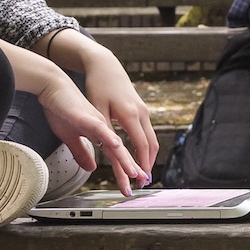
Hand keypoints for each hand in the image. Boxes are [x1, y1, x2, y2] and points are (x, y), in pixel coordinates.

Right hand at [36, 70, 146, 192]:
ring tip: (135, 173)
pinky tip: (116, 145)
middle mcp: (104, 127)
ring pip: (114, 143)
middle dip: (132, 169)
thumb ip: (82, 152)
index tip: (137, 183)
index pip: (118, 154)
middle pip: (121, 152)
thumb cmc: (61, 109)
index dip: (128, 168)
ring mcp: (97, 121)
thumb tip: (92, 168)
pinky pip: (99, 128)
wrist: (53, 86)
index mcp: (102, 132)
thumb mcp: (71, 137)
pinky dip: (108, 137)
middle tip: (143, 183)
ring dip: (125, 159)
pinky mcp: (86, 116)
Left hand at [77, 41, 160, 180]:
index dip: (142, 165)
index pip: (141, 146)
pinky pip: (148, 132)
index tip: (139, 181)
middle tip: (142, 184)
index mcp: (130, 115)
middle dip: (148, 166)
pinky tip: (140, 156)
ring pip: (152, 139)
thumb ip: (103, 132)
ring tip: (142, 174)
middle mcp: (141, 113)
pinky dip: (146, 148)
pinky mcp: (141, 110)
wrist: (106, 66)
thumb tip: (107, 154)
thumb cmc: (99, 86)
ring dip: (149, 158)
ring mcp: (143, 111)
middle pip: (151, 145)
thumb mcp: (97, 109)